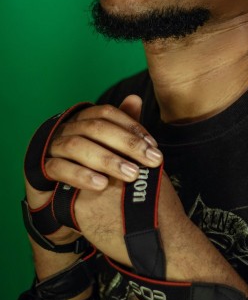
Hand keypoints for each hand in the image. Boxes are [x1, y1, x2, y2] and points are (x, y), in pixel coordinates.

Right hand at [25, 95, 162, 250]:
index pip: (108, 113)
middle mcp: (66, 128)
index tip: (154, 146)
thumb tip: (136, 99)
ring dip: (108, 160)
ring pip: (77, 146)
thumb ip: (122, 128)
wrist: (57, 201)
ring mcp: (51, 147)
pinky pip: (59, 168)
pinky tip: (103, 184)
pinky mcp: (41, 169)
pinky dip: (82, 175)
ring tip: (132, 174)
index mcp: (83, 120)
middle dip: (128, 144)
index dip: (132, 127)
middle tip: (153, 160)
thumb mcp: (109, 150)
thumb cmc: (88, 170)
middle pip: (96, 128)